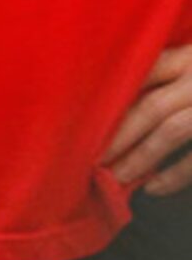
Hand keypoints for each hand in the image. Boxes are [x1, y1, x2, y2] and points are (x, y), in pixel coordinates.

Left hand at [102, 43, 191, 194]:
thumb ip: (172, 78)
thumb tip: (122, 109)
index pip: (144, 71)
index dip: (113, 97)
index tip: (84, 120)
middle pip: (150, 105)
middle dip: (117, 135)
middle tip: (90, 159)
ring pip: (170, 130)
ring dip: (139, 156)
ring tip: (117, 177)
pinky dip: (175, 174)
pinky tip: (154, 188)